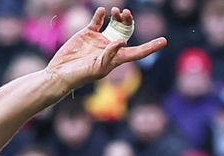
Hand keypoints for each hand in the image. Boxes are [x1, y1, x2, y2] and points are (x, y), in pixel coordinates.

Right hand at [44, 7, 165, 91]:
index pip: (137, 52)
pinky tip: (102, 12)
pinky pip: (97, 22)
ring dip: (117, 17)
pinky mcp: (87, 34)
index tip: (163, 41)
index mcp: (116, 59)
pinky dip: (100, 15)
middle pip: (126, 32)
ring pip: (114, 24)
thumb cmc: (79, 76)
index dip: (151, 47)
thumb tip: (122, 41)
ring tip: (116, 11)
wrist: (60, 73)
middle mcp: (110, 48)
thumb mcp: (97, 68)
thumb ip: (109, 55)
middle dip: (129, 22)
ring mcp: (99, 40)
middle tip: (126, 13)